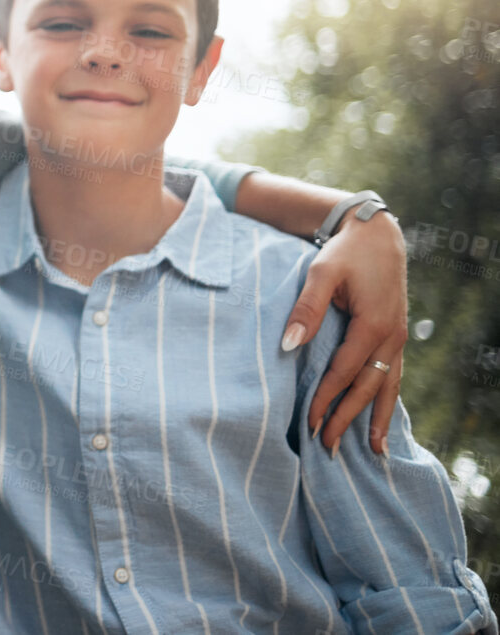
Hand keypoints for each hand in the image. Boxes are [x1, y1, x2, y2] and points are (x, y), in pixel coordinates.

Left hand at [281, 211, 406, 455]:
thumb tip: (289, 346)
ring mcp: (397, 338)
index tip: (308, 423)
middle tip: (327, 448)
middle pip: (367, 388)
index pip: (343, 373)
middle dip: (347, 419)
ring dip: (376, 418)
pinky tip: (382, 416)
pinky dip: (387, 399)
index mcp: (372, 326)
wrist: (378, 235)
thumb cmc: (344, 253)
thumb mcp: (320, 274)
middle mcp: (390, 337)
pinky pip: (393, 374)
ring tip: (372, 451)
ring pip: (387, 387)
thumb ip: (306, 310)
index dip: (325, 399)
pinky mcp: (396, 335)